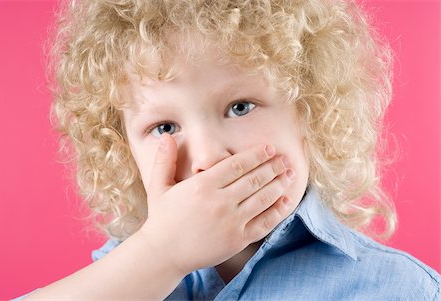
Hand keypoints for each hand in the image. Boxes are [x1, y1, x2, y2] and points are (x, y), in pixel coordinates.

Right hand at [138, 133, 295, 274]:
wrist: (164, 254)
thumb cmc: (162, 219)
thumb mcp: (159, 186)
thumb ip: (164, 160)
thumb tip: (167, 136)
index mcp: (202, 186)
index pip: (236, 165)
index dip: (256, 155)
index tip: (269, 148)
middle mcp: (220, 202)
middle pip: (254, 179)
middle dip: (273, 167)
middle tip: (285, 158)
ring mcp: (231, 222)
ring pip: (262, 198)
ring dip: (279, 184)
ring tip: (290, 174)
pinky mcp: (238, 239)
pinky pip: (263, 223)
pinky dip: (277, 211)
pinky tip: (286, 200)